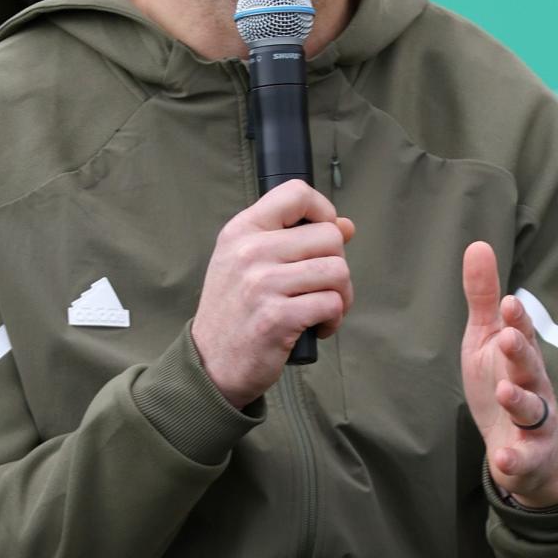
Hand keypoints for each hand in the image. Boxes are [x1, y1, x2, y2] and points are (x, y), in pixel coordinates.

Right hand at [191, 180, 354, 408]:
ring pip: (337, 271)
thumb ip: (294, 239)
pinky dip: (334, 319)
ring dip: (342, 294)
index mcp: (241, 230)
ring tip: (324, 308)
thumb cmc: (235, 311)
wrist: (210, 364)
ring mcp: (262, 284)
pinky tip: (318, 327)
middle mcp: (250, 251)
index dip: (323, 211)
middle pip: (330, 237)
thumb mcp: (249, 264)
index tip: (322, 238)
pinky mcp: (277, 317)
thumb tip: (346, 226)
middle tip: (322, 287)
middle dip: (337, 265)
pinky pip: (331, 304)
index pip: (296, 193)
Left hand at [461, 241, 557, 507]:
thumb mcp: (488, 340)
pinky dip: (515, 460)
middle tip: (508, 337)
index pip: (521, 334)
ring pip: (531, 411)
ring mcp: (533, 423)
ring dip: (518, 401)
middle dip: (521, 353)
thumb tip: (478, 244)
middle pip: (529, 368)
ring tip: (503, 392)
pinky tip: (504, 460)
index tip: (508, 301)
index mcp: (521, 357)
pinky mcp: (527, 456)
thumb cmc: (504, 382)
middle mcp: (533, 386)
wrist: (532, 451)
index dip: (516, 319)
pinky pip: (523, 460)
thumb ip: (483, 298)